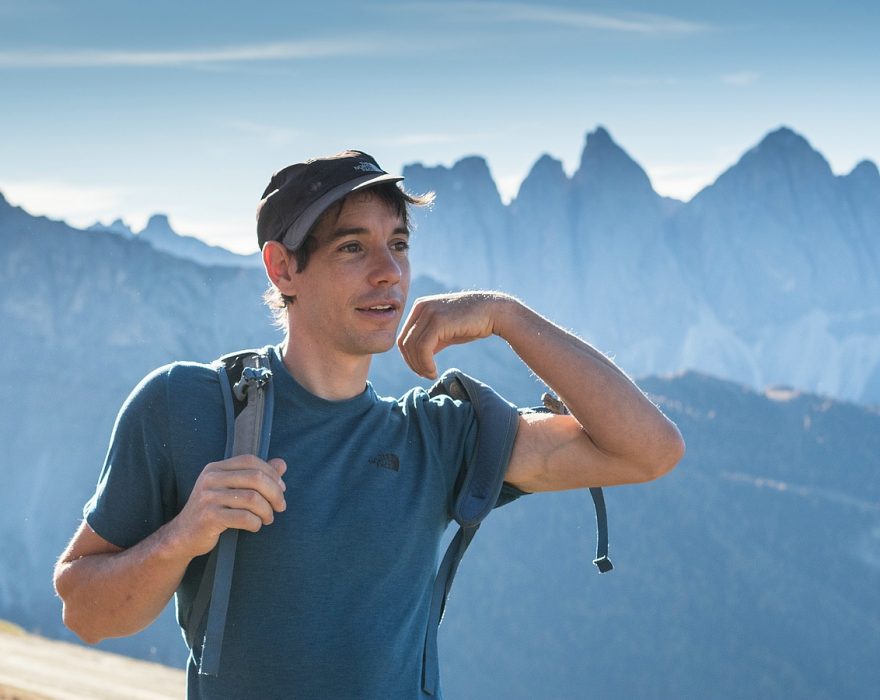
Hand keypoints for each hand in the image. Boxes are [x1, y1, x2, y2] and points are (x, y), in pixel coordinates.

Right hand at [167, 455, 286, 558]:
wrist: (182, 535)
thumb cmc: (213, 510)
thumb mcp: (231, 489)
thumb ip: (255, 475)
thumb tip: (282, 464)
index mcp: (216, 468)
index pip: (250, 461)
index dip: (271, 473)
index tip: (282, 489)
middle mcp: (211, 479)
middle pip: (256, 478)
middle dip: (275, 493)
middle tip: (280, 507)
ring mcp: (208, 497)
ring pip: (253, 499)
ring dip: (267, 511)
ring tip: (268, 518)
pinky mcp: (209, 517)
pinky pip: (244, 517)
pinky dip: (256, 523)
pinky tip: (255, 526)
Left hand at [397, 291, 516, 378]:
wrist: (493, 312)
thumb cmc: (471, 323)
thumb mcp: (445, 330)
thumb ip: (429, 340)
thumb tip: (415, 359)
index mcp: (420, 307)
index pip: (404, 337)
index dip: (409, 358)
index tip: (422, 370)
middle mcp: (421, 307)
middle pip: (405, 342)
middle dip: (412, 363)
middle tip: (426, 375)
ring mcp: (429, 312)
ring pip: (412, 346)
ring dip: (420, 366)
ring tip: (431, 374)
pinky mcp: (438, 321)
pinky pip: (423, 348)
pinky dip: (425, 364)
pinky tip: (434, 371)